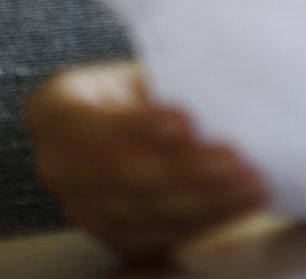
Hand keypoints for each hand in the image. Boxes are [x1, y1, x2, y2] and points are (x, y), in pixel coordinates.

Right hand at [24, 60, 267, 260]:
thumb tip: (219, 91)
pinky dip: (204, 222)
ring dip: (202, 201)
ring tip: (250, 183)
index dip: (138, 127)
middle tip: (235, 161)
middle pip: (119, 176)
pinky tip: (241, 204)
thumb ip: (173, 81)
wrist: (158, 119)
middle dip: (183, 170)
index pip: (90, 123)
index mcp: (56, 109)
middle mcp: (58, 165)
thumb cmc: (161, 83)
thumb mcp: (157, 67)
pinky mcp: (115, 235)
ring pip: (142, 213)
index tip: (186, 121)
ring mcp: (82, 207)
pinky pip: (158, 237)